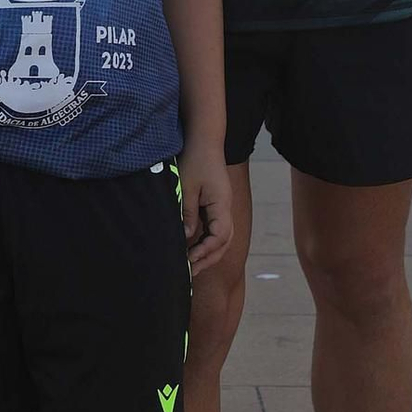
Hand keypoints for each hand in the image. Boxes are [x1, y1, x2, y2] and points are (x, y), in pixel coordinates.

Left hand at [180, 142, 232, 274]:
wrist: (204, 140)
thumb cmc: (195, 160)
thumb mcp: (187, 187)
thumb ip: (187, 213)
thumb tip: (186, 237)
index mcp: (222, 204)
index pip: (220, 236)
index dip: (205, 251)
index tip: (189, 259)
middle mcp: (226, 208)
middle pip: (224, 241)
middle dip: (208, 258)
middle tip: (190, 271)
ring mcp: (222, 207)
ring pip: (221, 237)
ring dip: (208, 252)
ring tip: (191, 265)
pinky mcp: (216, 205)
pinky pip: (215, 229)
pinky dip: (206, 241)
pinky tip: (192, 248)